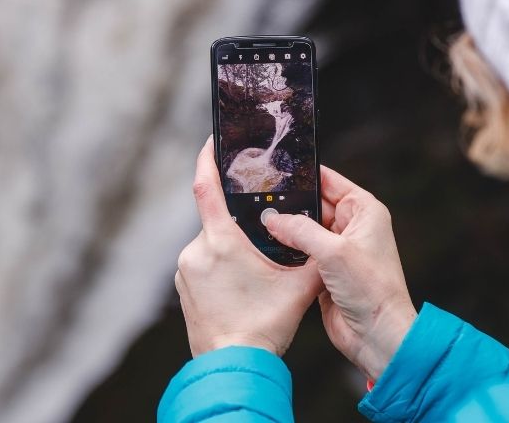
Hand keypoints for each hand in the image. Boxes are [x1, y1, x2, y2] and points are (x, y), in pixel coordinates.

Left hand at [174, 137, 322, 356]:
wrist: (233, 366)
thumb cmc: (263, 327)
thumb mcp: (298, 287)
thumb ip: (311, 256)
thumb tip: (325, 239)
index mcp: (221, 242)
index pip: (206, 187)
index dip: (207, 159)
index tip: (212, 142)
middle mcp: (196, 251)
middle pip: (218, 223)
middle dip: (240, 228)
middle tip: (263, 245)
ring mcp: (185, 272)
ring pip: (212, 247)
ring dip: (232, 253)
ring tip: (255, 278)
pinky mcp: (183, 290)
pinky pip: (203, 267)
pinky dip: (221, 271)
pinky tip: (240, 291)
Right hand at [263, 166, 416, 380]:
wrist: (378, 335)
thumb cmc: (372, 290)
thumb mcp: (333, 252)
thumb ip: (300, 230)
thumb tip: (273, 218)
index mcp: (364, 211)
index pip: (330, 181)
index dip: (305, 175)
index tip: (276, 169)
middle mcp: (352, 227)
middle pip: (313, 205)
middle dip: (289, 205)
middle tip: (258, 200)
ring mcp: (338, 250)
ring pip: (304, 230)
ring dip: (286, 231)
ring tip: (256, 222)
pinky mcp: (325, 271)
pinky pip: (300, 253)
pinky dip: (286, 251)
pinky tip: (266, 247)